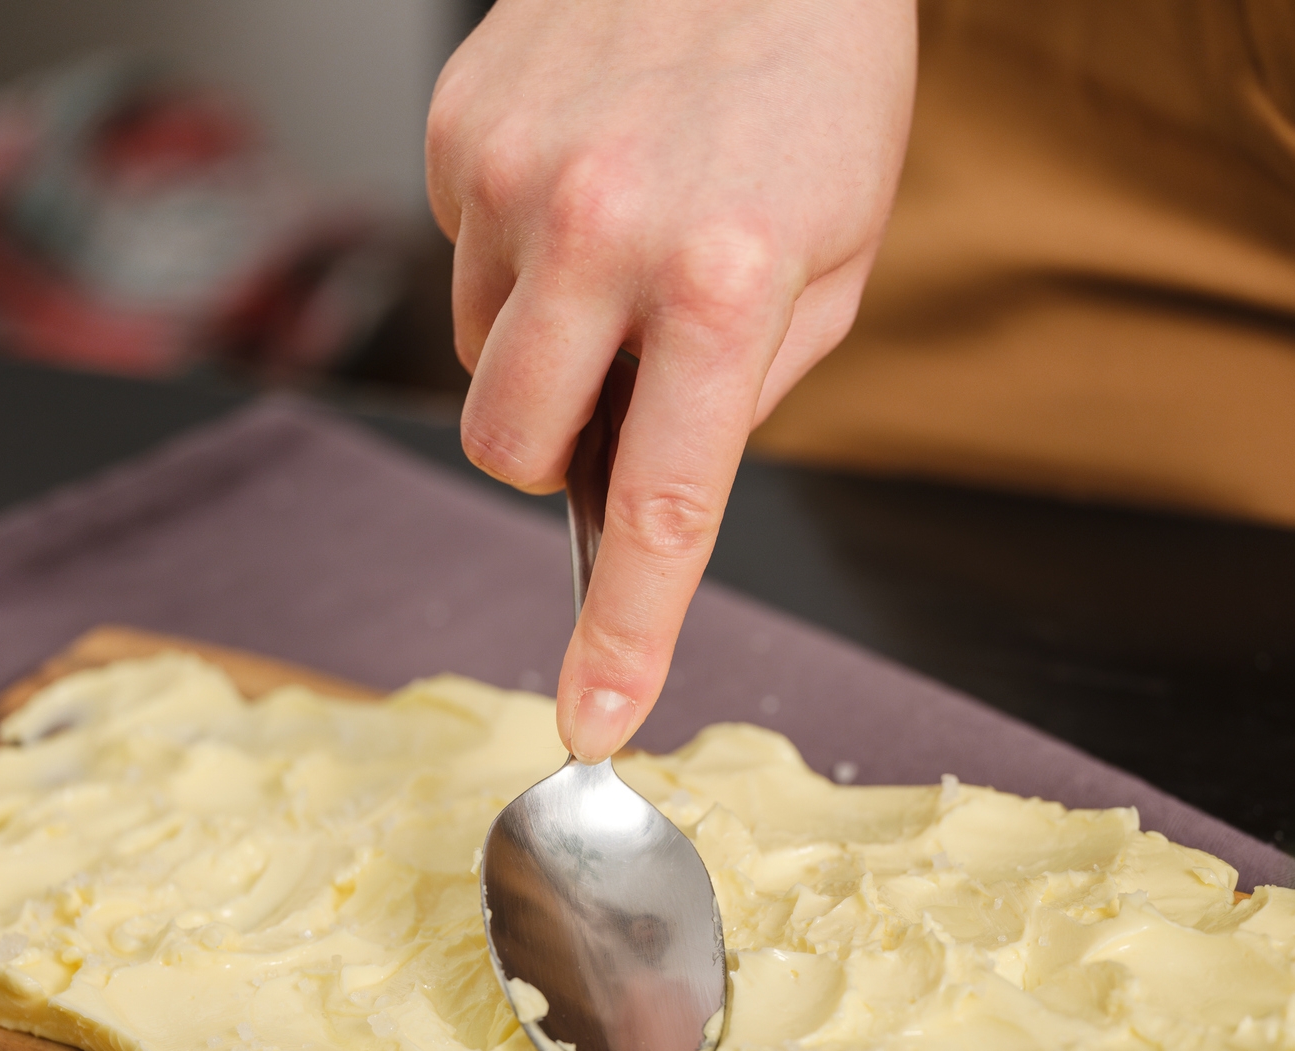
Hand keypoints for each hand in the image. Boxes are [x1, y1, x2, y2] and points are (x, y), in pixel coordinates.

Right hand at [427, 0, 915, 761]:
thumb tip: (646, 490)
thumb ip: (747, 392)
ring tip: (621, 249)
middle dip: (559, 454)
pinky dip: (517, 256)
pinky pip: (460, 259)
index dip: (626, 632)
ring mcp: (514, 178)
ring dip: (542, 348)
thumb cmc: (818, 88)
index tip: (592, 719)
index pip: (662, 508)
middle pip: (512, 451)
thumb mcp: (836, 258)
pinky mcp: (458, 128)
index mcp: (729, 285)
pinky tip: (583, 183)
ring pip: (478, 362)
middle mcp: (604, 234)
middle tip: (626, 385)